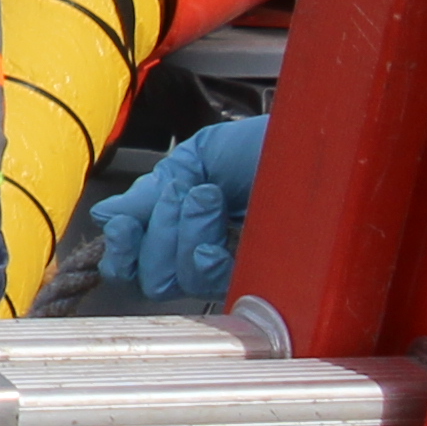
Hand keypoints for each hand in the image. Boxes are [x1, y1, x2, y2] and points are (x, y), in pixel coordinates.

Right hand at [95, 115, 265, 299]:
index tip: (123, 225)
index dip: (123, 248)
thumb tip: (108, 217)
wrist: (318, 144)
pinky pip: (208, 281)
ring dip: (181, 233)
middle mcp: (206, 252)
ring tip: (206, 195)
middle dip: (155, 231)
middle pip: (150, 276)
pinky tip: (219, 221)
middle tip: (179, 195)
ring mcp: (233, 268)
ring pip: (174, 280)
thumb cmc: (271, 145)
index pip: (137, 259)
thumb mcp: (198, 159)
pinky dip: (202, 249)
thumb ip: (154, 191)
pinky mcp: (259, 279)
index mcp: (186, 224)